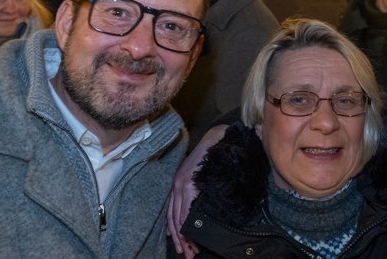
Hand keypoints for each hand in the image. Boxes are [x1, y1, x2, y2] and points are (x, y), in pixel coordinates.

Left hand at [167, 125, 227, 255]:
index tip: (181, 246)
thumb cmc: (210, 158)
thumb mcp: (198, 177)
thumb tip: (192, 214)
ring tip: (191, 249)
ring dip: (185, 235)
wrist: (215, 140)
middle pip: (172, 219)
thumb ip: (192, 194)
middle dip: (180, 239)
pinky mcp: (188, 182)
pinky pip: (186, 207)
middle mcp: (175, 185)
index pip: (171, 215)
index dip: (175, 233)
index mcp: (176, 185)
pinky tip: (192, 232)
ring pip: (178, 216)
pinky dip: (188, 221)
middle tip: (186, 254)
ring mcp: (180, 183)